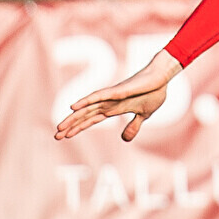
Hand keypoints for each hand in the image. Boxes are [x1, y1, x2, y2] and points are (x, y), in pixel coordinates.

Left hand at [56, 50, 181, 142]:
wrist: (162, 78)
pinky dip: (85, 101)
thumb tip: (124, 139)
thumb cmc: (154, 92)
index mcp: (113, 109)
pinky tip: (74, 106)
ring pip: (87, 108)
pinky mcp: (117, 91)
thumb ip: (133, 126)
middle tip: (56, 136)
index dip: (78, 128)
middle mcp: (108, 103)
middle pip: (85, 115)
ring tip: (59, 126)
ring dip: (73, 117)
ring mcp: (111, 96)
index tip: (65, 136)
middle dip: (71, 126)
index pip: (91, 120)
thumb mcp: (144, 116)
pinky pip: (98, 96)